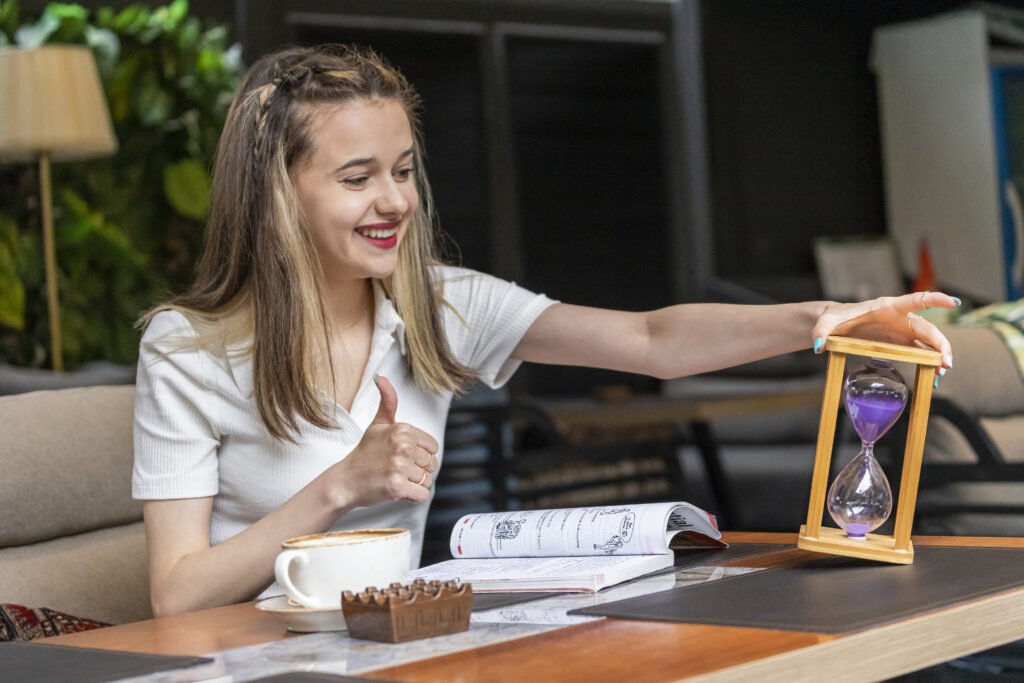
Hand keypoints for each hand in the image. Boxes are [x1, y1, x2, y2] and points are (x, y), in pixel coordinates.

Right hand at [330, 375, 438, 506]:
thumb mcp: (377, 424)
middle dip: (417, 470)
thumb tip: (382, 377)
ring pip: (428, 481)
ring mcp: (399, 467)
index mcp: (402, 430)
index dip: (420, 454)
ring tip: (394, 478)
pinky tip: (397, 491)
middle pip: (432, 464)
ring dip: (414, 484)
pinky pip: (422, 495)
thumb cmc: (365, 454)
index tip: (402, 456)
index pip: (433, 447)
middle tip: (396, 469)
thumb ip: (388, 401)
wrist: (345, 481)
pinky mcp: (396, 487)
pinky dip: (413, 497)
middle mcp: (402, 446)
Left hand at [811, 290, 957, 368]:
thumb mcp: (826, 323)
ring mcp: (902, 332)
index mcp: (887, 306)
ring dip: (938, 356)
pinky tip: (934, 377)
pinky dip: (928, 364)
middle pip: (927, 329)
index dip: (935, 300)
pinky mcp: (900, 344)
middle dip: (940, 344)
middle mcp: (900, 318)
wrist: (836, 326)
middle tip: (946, 362)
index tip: (953, 302)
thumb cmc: (834, 319)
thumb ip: (821, 332)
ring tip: (942, 373)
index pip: (916, 300)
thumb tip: (818, 347)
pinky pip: (919, 353)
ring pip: (927, 343)